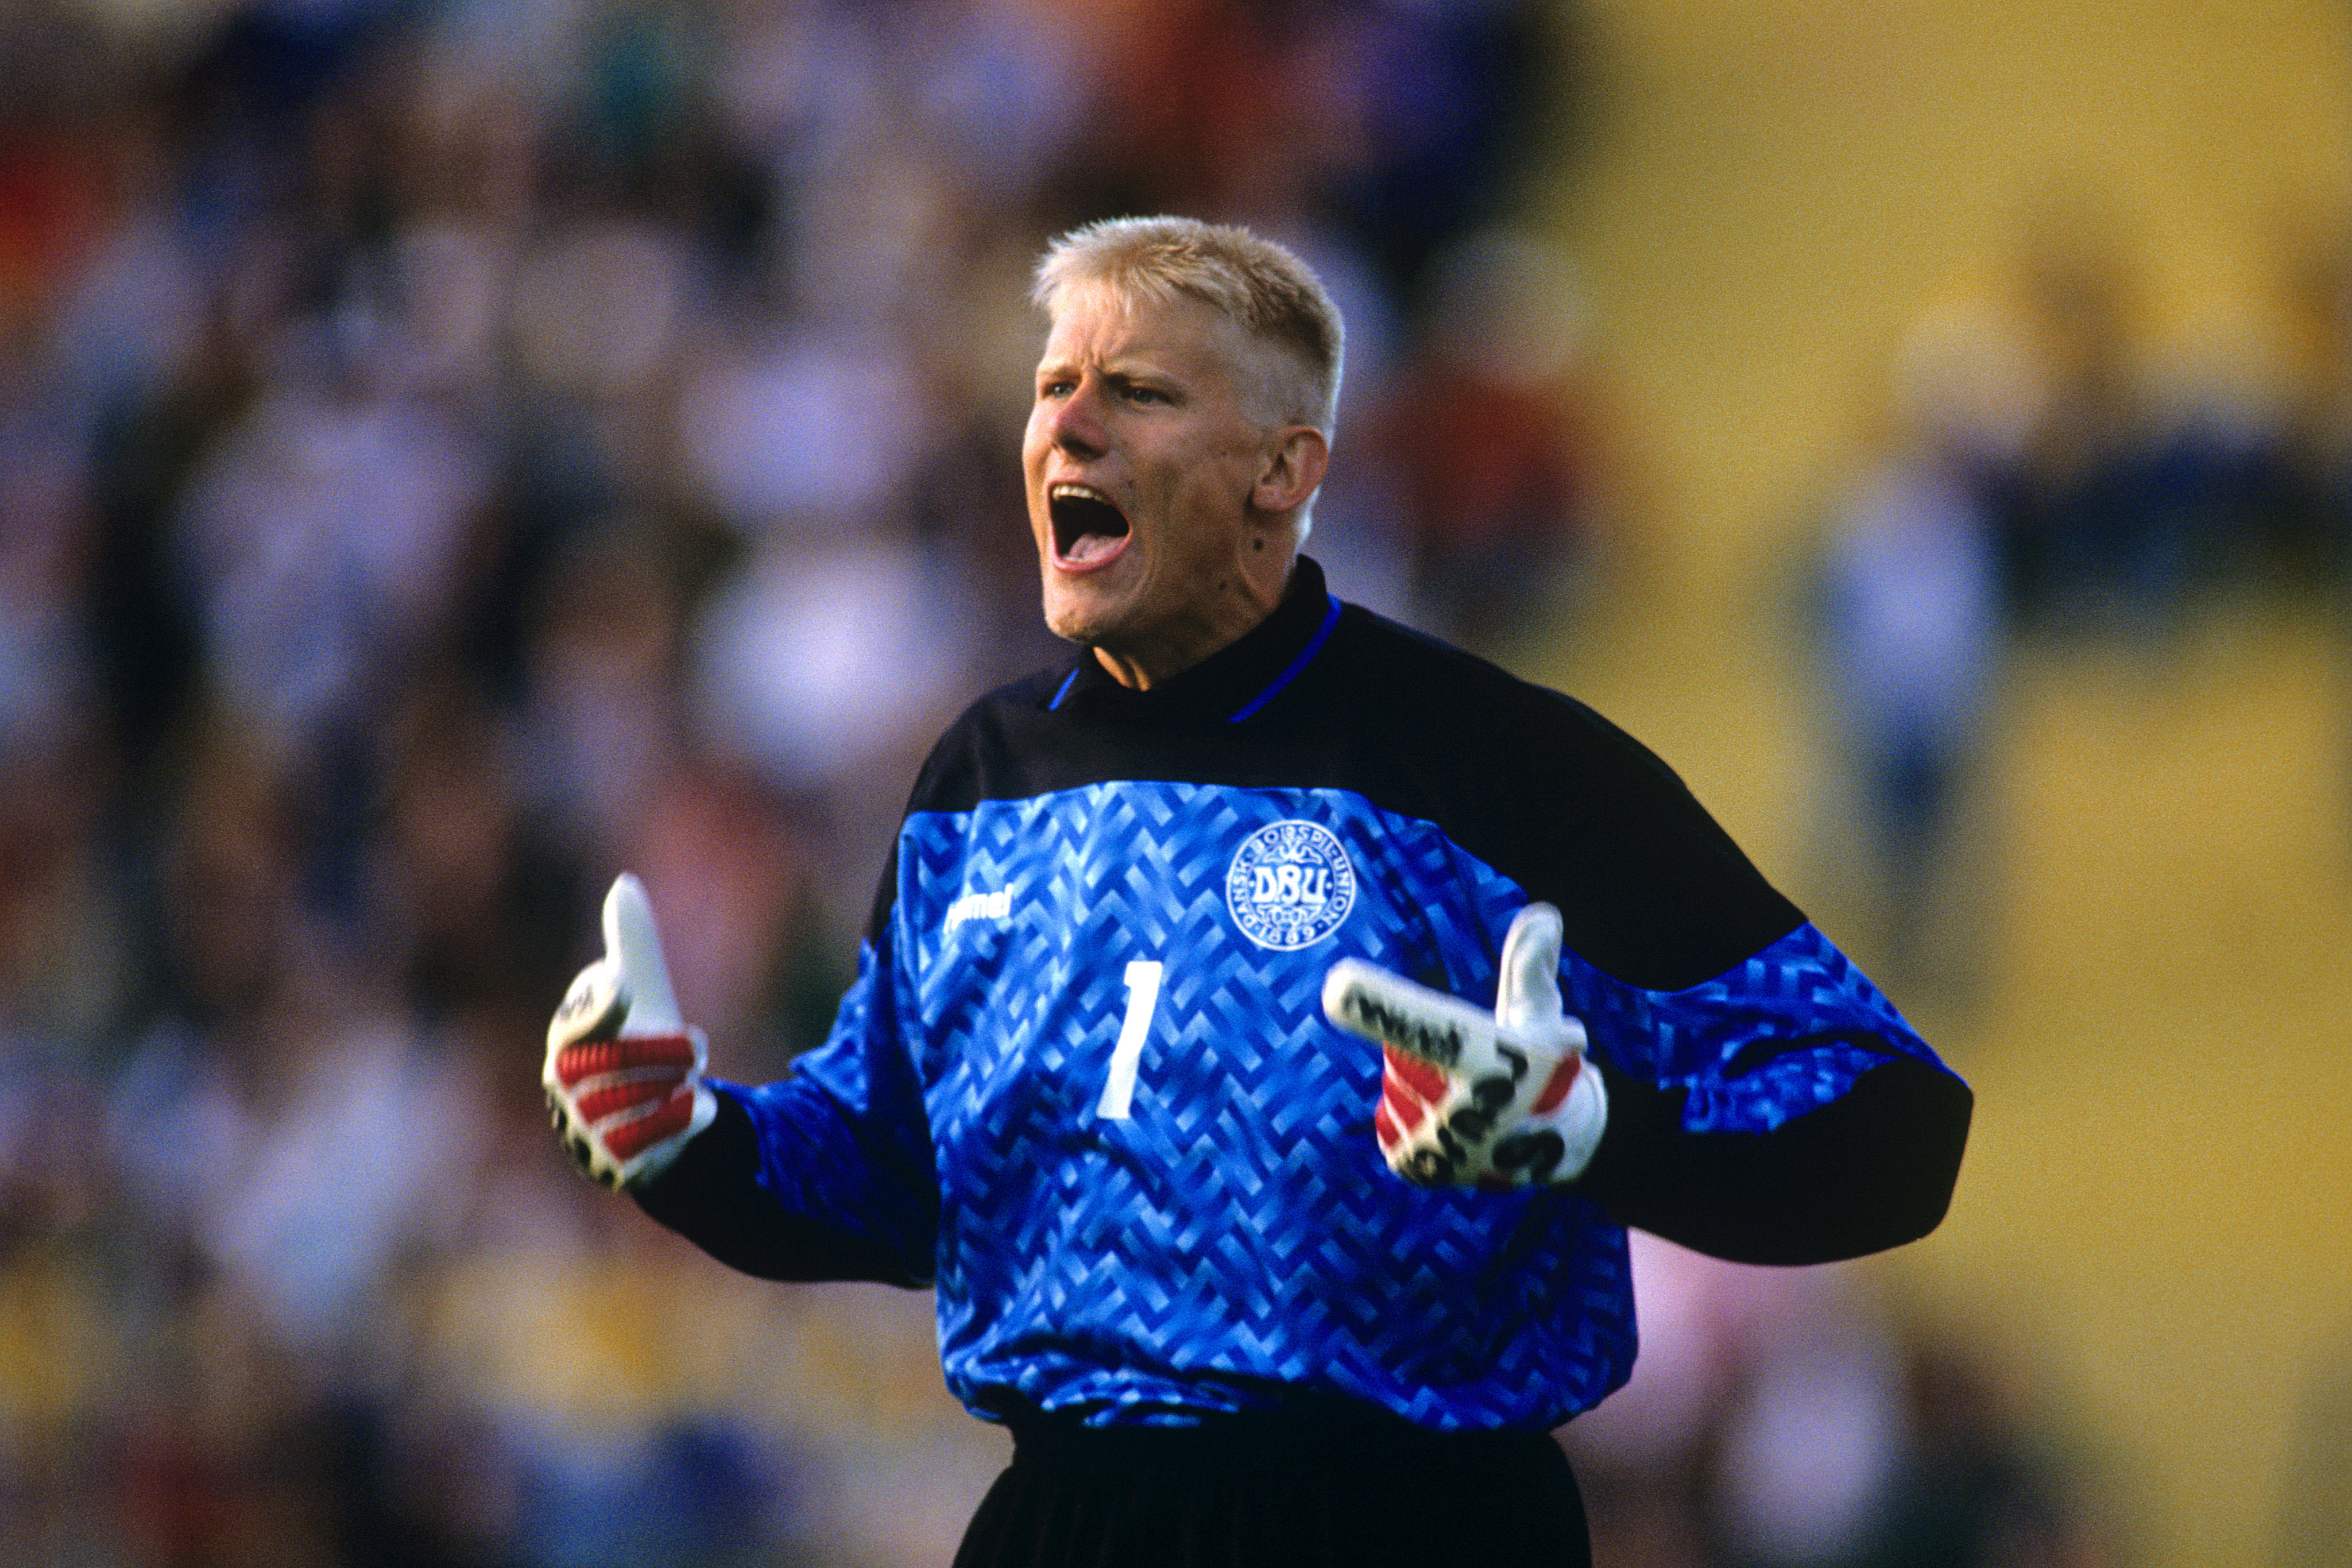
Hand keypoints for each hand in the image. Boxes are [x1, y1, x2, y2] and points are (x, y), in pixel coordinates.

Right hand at [544, 873, 716, 1189]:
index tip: (628, 987)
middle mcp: (564, 1092)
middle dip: (661, 1051)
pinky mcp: (612, 1170)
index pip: (573, 1026)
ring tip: (691, 1081)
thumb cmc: (639, 1043)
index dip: (599, 1005)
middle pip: (612, 1069)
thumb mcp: (642, 992)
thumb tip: (624, 883)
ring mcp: (583, 1134)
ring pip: (631, 1111)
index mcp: (566, 1045)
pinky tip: (700, 1109)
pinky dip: (679, 1127)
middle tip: (694, 1043)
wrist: (656, 1116)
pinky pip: (646, 1153)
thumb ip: (633, 942)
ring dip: (672, 1090)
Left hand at [1322, 903, 1606, 1187]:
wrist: (1554, 1144)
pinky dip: (1409, 1121)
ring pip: (1392, 1091)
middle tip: (1473, 1074)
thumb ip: (1530, 965)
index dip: (1384, 1006)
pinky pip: (1386, 1127)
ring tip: (1467, 1105)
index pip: (1432, 1025)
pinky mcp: (1424, 1169)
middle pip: (1400, 1058)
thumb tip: (1543, 913)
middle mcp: (1471, 1107)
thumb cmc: (1542, 1062)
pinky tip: (1445, 1126)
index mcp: (1491, 1054)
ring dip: (1421, 1092)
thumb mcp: (1543, 1011)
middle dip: (1429, 1059)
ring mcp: (1445, 1144)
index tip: (1336, 982)